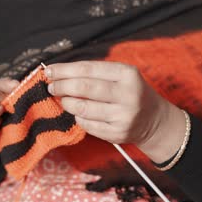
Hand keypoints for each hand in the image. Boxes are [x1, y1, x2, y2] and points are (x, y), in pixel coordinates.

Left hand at [45, 61, 185, 162]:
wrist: (153, 120)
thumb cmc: (128, 92)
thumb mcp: (119, 76)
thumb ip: (92, 73)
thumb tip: (57, 73)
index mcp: (127, 74)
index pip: (88, 69)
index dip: (64, 70)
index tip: (49, 71)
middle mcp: (127, 94)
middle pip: (84, 88)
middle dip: (62, 86)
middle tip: (51, 87)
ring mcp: (123, 116)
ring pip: (82, 108)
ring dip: (67, 103)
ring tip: (64, 99)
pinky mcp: (117, 133)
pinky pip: (87, 124)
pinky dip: (77, 117)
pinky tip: (79, 113)